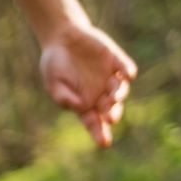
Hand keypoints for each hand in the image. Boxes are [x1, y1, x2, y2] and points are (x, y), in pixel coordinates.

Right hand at [39, 22, 136, 148]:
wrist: (60, 37)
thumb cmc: (54, 64)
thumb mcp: (52, 83)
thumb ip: (63, 97)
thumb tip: (80, 107)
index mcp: (84, 103)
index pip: (94, 122)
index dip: (99, 133)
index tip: (104, 143)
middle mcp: (100, 93)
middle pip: (110, 109)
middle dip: (112, 114)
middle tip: (109, 117)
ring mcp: (109, 76)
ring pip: (120, 90)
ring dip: (118, 95)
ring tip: (113, 97)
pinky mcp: (115, 59)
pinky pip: (126, 67)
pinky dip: (128, 71)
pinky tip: (128, 74)